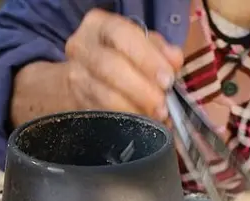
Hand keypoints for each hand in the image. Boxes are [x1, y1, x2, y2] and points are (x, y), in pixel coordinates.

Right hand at [64, 9, 183, 119]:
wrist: (86, 76)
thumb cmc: (121, 56)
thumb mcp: (141, 44)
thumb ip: (159, 50)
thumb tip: (174, 61)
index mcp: (100, 24)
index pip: (122, 35)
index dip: (146, 58)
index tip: (167, 79)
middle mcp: (81, 47)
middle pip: (109, 67)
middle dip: (141, 89)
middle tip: (162, 106)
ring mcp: (75, 76)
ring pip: (104, 96)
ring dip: (134, 110)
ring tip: (154, 119)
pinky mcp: (75, 103)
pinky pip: (101, 115)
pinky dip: (124, 123)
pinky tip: (140, 126)